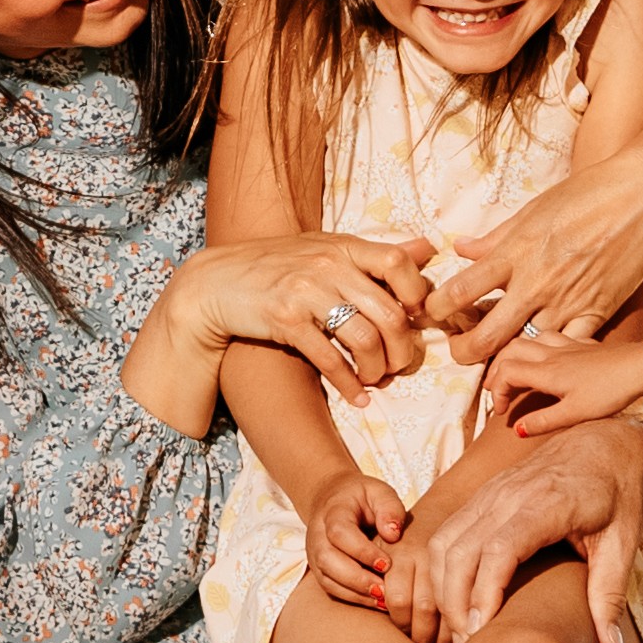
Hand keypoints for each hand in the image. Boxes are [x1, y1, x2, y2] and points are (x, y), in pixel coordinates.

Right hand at [164, 231, 437, 394]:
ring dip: (377, 369)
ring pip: (364, 339)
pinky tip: (357, 397)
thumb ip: (372, 255)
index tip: (413, 318)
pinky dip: (349, 385)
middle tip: (400, 364)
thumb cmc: (275, 268)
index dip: (415, 294)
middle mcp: (326, 265)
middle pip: (389, 312)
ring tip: (376, 380)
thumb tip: (427, 249)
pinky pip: (330, 359)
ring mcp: (305, 292)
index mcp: (341, 246)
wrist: (215, 284)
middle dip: (402, 348)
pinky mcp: (285, 320)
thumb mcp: (324, 249)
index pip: (397, 262)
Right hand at [307, 474, 410, 607]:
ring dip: (355, 592)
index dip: (361, 551)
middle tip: (384, 589)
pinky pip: (332, 588)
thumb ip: (389, 508)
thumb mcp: (379, 492)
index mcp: (332, 512)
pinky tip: (376, 601)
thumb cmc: (362, 497)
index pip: (340, 533)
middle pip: (327, 560)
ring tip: (382, 599)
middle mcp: (317, 534)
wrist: (334, 499)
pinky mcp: (320, 569)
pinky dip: (353, 598)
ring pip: (327, 578)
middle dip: (356, 578)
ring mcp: (315, 554)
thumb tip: (393, 534)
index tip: (386, 563)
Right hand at [400, 416, 642, 642]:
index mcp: (547, 503)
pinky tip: (456, 600)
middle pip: (462, 550)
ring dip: (444, 589)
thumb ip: (610, 597)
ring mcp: (491, 492)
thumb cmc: (619, 494)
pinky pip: (447, 533)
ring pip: (446, 543)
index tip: (482, 631)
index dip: (485, 592)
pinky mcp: (482, 495)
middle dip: (456, 602)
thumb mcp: (624, 544)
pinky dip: (442, 570)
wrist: (608, 442)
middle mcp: (510, 494)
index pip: (501, 549)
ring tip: (460, 629)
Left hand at [424, 108, 642, 371]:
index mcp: (515, 252)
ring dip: (512, 351)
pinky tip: (550, 347)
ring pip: (526, 348)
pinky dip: (557, 351)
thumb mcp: (534, 209)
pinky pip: (569, 347)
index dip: (438, 309)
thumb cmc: (588, 192)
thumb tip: (461, 248)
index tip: (435, 311)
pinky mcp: (598, 312)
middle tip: (460, 350)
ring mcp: (567, 302)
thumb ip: (496, 237)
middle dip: (463, 352)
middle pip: (486, 337)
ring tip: (507, 347)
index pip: (459, 291)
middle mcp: (536, 283)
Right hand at [490, 333, 642, 439]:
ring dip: (515, 353)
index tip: (502, 412)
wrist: (641, 368)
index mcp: (546, 372)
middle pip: (510, 350)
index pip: (506, 373)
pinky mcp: (583, 344)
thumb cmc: (610, 392)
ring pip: (530, 339)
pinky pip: (552, 336)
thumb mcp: (575, 414)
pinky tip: (548, 357)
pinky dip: (539, 345)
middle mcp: (552, 354)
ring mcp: (568, 345)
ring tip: (515, 371)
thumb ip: (544, 421)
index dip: (496, 392)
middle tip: (497, 390)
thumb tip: (517, 429)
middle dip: (497, 369)